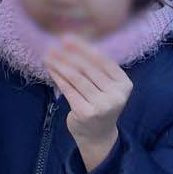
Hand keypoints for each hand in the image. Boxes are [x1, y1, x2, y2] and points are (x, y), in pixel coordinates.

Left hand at [44, 36, 131, 171]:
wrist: (98, 135)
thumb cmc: (100, 103)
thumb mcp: (106, 86)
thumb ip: (96, 67)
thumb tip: (71, 41)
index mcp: (124, 84)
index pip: (102, 60)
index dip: (83, 47)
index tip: (66, 38)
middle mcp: (116, 95)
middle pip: (88, 68)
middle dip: (68, 55)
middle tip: (52, 45)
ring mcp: (102, 105)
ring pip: (76, 78)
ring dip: (59, 64)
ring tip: (48, 55)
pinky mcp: (86, 113)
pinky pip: (68, 89)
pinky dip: (58, 77)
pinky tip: (50, 69)